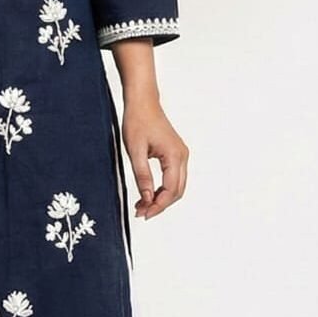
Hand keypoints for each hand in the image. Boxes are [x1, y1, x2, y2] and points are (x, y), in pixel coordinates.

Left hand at [123, 96, 188, 220]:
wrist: (143, 102)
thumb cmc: (137, 121)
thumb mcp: (135, 150)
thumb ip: (141, 175)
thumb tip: (146, 198)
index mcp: (175, 156)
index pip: (170, 189)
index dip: (158, 205)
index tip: (143, 214)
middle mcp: (182, 156)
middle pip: (177, 191)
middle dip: (160, 205)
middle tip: (141, 213)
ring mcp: (181, 155)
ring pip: (176, 186)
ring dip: (161, 198)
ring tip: (141, 206)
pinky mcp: (175, 154)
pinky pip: (173, 177)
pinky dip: (162, 188)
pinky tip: (147, 193)